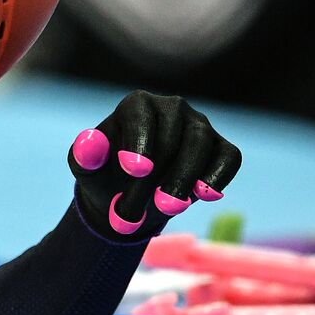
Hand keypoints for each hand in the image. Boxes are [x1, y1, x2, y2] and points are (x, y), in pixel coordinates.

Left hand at [68, 91, 241, 242]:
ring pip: (200, 145)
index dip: (139, 142)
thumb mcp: (86, 170)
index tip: (134, 171)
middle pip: (171, 136)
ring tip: (167, 209)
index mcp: (136, 105)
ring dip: (183, 180)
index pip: (141, 115)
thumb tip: (90, 142)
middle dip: (154, 177)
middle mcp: (172, 108)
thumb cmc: (106, 176)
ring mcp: (200, 126)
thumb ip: (85, 157)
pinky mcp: (221, 147)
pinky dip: (218, 176)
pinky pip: (229, 157)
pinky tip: (205, 196)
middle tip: (136, 210)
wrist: (130, 197)